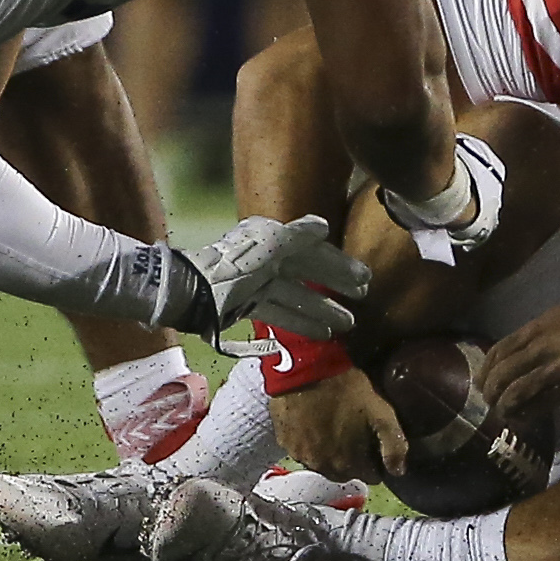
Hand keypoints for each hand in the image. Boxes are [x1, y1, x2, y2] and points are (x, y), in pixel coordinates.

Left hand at [178, 214, 370, 352]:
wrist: (196, 293)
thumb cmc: (238, 265)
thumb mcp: (273, 244)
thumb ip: (300, 236)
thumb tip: (324, 226)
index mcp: (273, 239)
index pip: (313, 250)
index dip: (339, 263)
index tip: (363, 278)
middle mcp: (267, 259)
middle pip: (308, 272)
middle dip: (335, 285)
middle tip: (362, 298)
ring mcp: (258, 284)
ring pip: (297, 296)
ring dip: (322, 309)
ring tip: (347, 324)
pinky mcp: (248, 306)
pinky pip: (280, 313)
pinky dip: (300, 322)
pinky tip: (321, 334)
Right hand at [269, 369, 409, 483]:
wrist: (306, 370)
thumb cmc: (347, 390)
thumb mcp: (381, 412)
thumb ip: (394, 444)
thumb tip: (398, 471)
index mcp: (349, 464)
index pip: (371, 477)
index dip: (376, 461)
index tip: (374, 443)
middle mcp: (323, 468)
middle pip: (346, 473)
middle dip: (353, 459)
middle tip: (354, 434)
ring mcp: (301, 456)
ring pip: (322, 464)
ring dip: (330, 453)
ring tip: (333, 428)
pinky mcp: (284, 443)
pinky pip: (302, 451)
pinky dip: (309, 443)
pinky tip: (313, 424)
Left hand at [478, 303, 559, 420]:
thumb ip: (537, 335)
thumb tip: (516, 353)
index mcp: (538, 327)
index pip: (501, 349)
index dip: (486, 368)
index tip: (481, 381)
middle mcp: (542, 346)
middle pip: (503, 371)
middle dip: (490, 390)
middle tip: (489, 401)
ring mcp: (555, 367)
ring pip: (517, 390)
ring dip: (504, 405)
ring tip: (503, 413)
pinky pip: (539, 403)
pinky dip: (526, 413)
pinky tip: (523, 418)